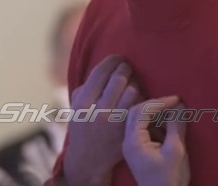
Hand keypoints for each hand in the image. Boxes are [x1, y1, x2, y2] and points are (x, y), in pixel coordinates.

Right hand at [63, 54, 140, 185]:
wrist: (89, 159)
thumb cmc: (84, 125)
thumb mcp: (76, 106)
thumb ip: (87, 86)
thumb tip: (106, 65)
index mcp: (83, 103)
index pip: (100, 72)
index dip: (112, 60)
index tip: (117, 57)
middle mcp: (98, 112)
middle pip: (119, 78)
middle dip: (125, 68)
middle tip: (126, 67)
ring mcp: (115, 123)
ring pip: (132, 90)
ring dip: (134, 82)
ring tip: (131, 81)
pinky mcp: (128, 130)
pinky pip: (140, 104)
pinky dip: (141, 96)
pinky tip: (137, 95)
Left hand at [123, 97, 189, 185]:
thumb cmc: (169, 179)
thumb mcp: (176, 152)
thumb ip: (176, 126)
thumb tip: (180, 105)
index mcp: (133, 141)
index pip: (141, 111)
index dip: (159, 102)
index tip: (176, 99)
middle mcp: (127, 141)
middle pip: (135, 112)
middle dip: (155, 104)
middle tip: (174, 102)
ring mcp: (131, 146)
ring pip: (138, 119)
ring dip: (155, 113)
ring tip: (173, 111)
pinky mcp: (137, 150)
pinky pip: (143, 128)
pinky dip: (155, 122)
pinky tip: (168, 123)